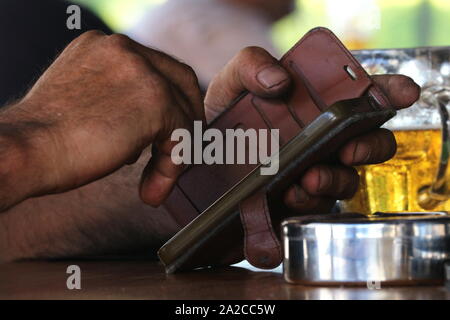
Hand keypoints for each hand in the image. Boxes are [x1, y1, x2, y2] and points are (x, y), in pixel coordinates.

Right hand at [0, 31, 203, 209]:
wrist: (25, 151)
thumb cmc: (46, 138)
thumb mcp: (85, 102)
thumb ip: (117, 100)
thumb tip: (148, 125)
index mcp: (105, 47)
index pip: (157, 69)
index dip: (171, 101)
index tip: (168, 132)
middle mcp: (125, 49)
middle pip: (181, 80)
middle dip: (186, 119)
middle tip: (179, 153)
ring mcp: (142, 71)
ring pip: (183, 112)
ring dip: (176, 152)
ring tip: (156, 183)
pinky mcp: (155, 100)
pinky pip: (181, 135)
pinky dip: (172, 165)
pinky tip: (152, 188)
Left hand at [205, 47, 420, 214]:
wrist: (196, 162)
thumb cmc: (222, 118)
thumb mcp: (230, 84)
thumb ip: (250, 66)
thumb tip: (278, 80)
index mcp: (318, 109)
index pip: (365, 99)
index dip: (390, 93)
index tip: (401, 93)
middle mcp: (324, 144)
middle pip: (369, 146)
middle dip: (367, 147)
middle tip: (348, 149)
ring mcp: (312, 176)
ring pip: (344, 183)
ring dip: (332, 182)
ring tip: (306, 180)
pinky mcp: (295, 206)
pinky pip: (313, 212)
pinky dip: (306, 208)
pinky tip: (287, 201)